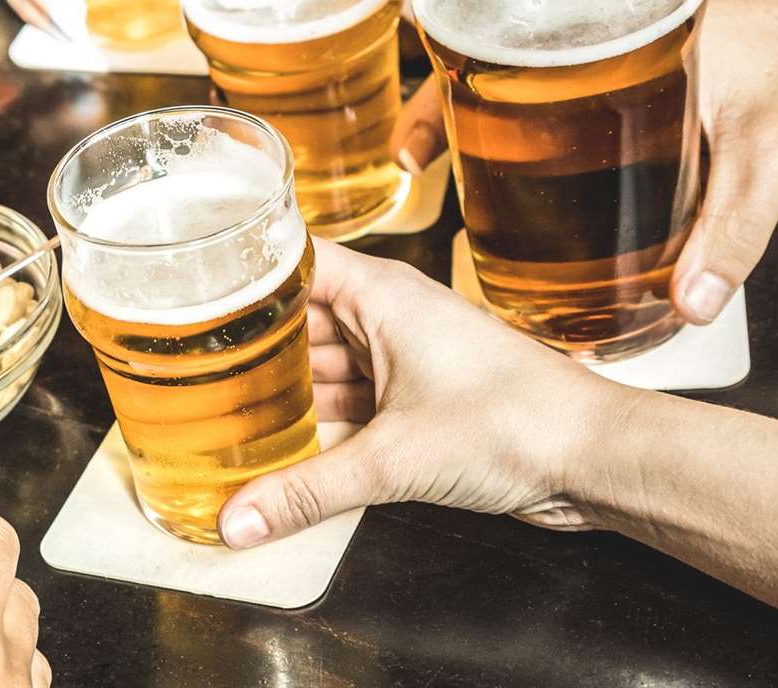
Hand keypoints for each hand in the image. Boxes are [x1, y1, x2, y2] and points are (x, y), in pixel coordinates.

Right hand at [218, 239, 628, 548]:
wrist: (595, 458)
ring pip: (322, 368)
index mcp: (381, 293)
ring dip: (283, 394)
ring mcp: (404, 360)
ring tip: (218, 414)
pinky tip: (279, 452)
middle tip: (182, 367)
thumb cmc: (519, 421)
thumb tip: (238, 518)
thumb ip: (308, 490)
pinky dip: (319, 427)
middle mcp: (388, 317)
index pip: (289, 258)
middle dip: (248, 347)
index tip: (185, 284)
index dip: (239, 267)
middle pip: (296, 320)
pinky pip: (350, 407)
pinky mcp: (418, 403)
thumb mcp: (394, 459)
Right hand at [388, 0, 777, 325]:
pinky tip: (531, 177)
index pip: (497, 40)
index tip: (407, 148)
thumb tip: (689, 307)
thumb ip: (732, 232)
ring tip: (455, 180)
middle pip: (490, 63)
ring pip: (522, 81)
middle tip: (413, 168)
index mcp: (618, 23)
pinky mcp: (646, 76)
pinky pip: (562, 96)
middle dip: (443, 110)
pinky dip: (533, 127)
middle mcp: (607, 31)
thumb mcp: (774, 155)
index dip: (436, 90)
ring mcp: (621, 52)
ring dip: (484, 120)